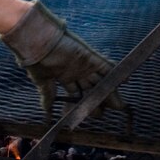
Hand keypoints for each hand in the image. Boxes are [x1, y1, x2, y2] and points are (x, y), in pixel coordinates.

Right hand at [0, 0, 126, 116]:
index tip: (85, 116)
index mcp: (64, 78)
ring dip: (109, 91)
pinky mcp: (89, 57)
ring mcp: (84, 65)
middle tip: (103, 114)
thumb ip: (47, 95)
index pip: (76, 95)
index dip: (81, 105)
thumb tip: (46, 111)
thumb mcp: (41, 80)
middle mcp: (76, 72)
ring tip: (118, 105)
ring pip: (99, 81)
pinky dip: (114, 72)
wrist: (38, 43)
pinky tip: (123, 79)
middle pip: (90, 90)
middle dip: (97, 102)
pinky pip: (105, 65)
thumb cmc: (37, 60)